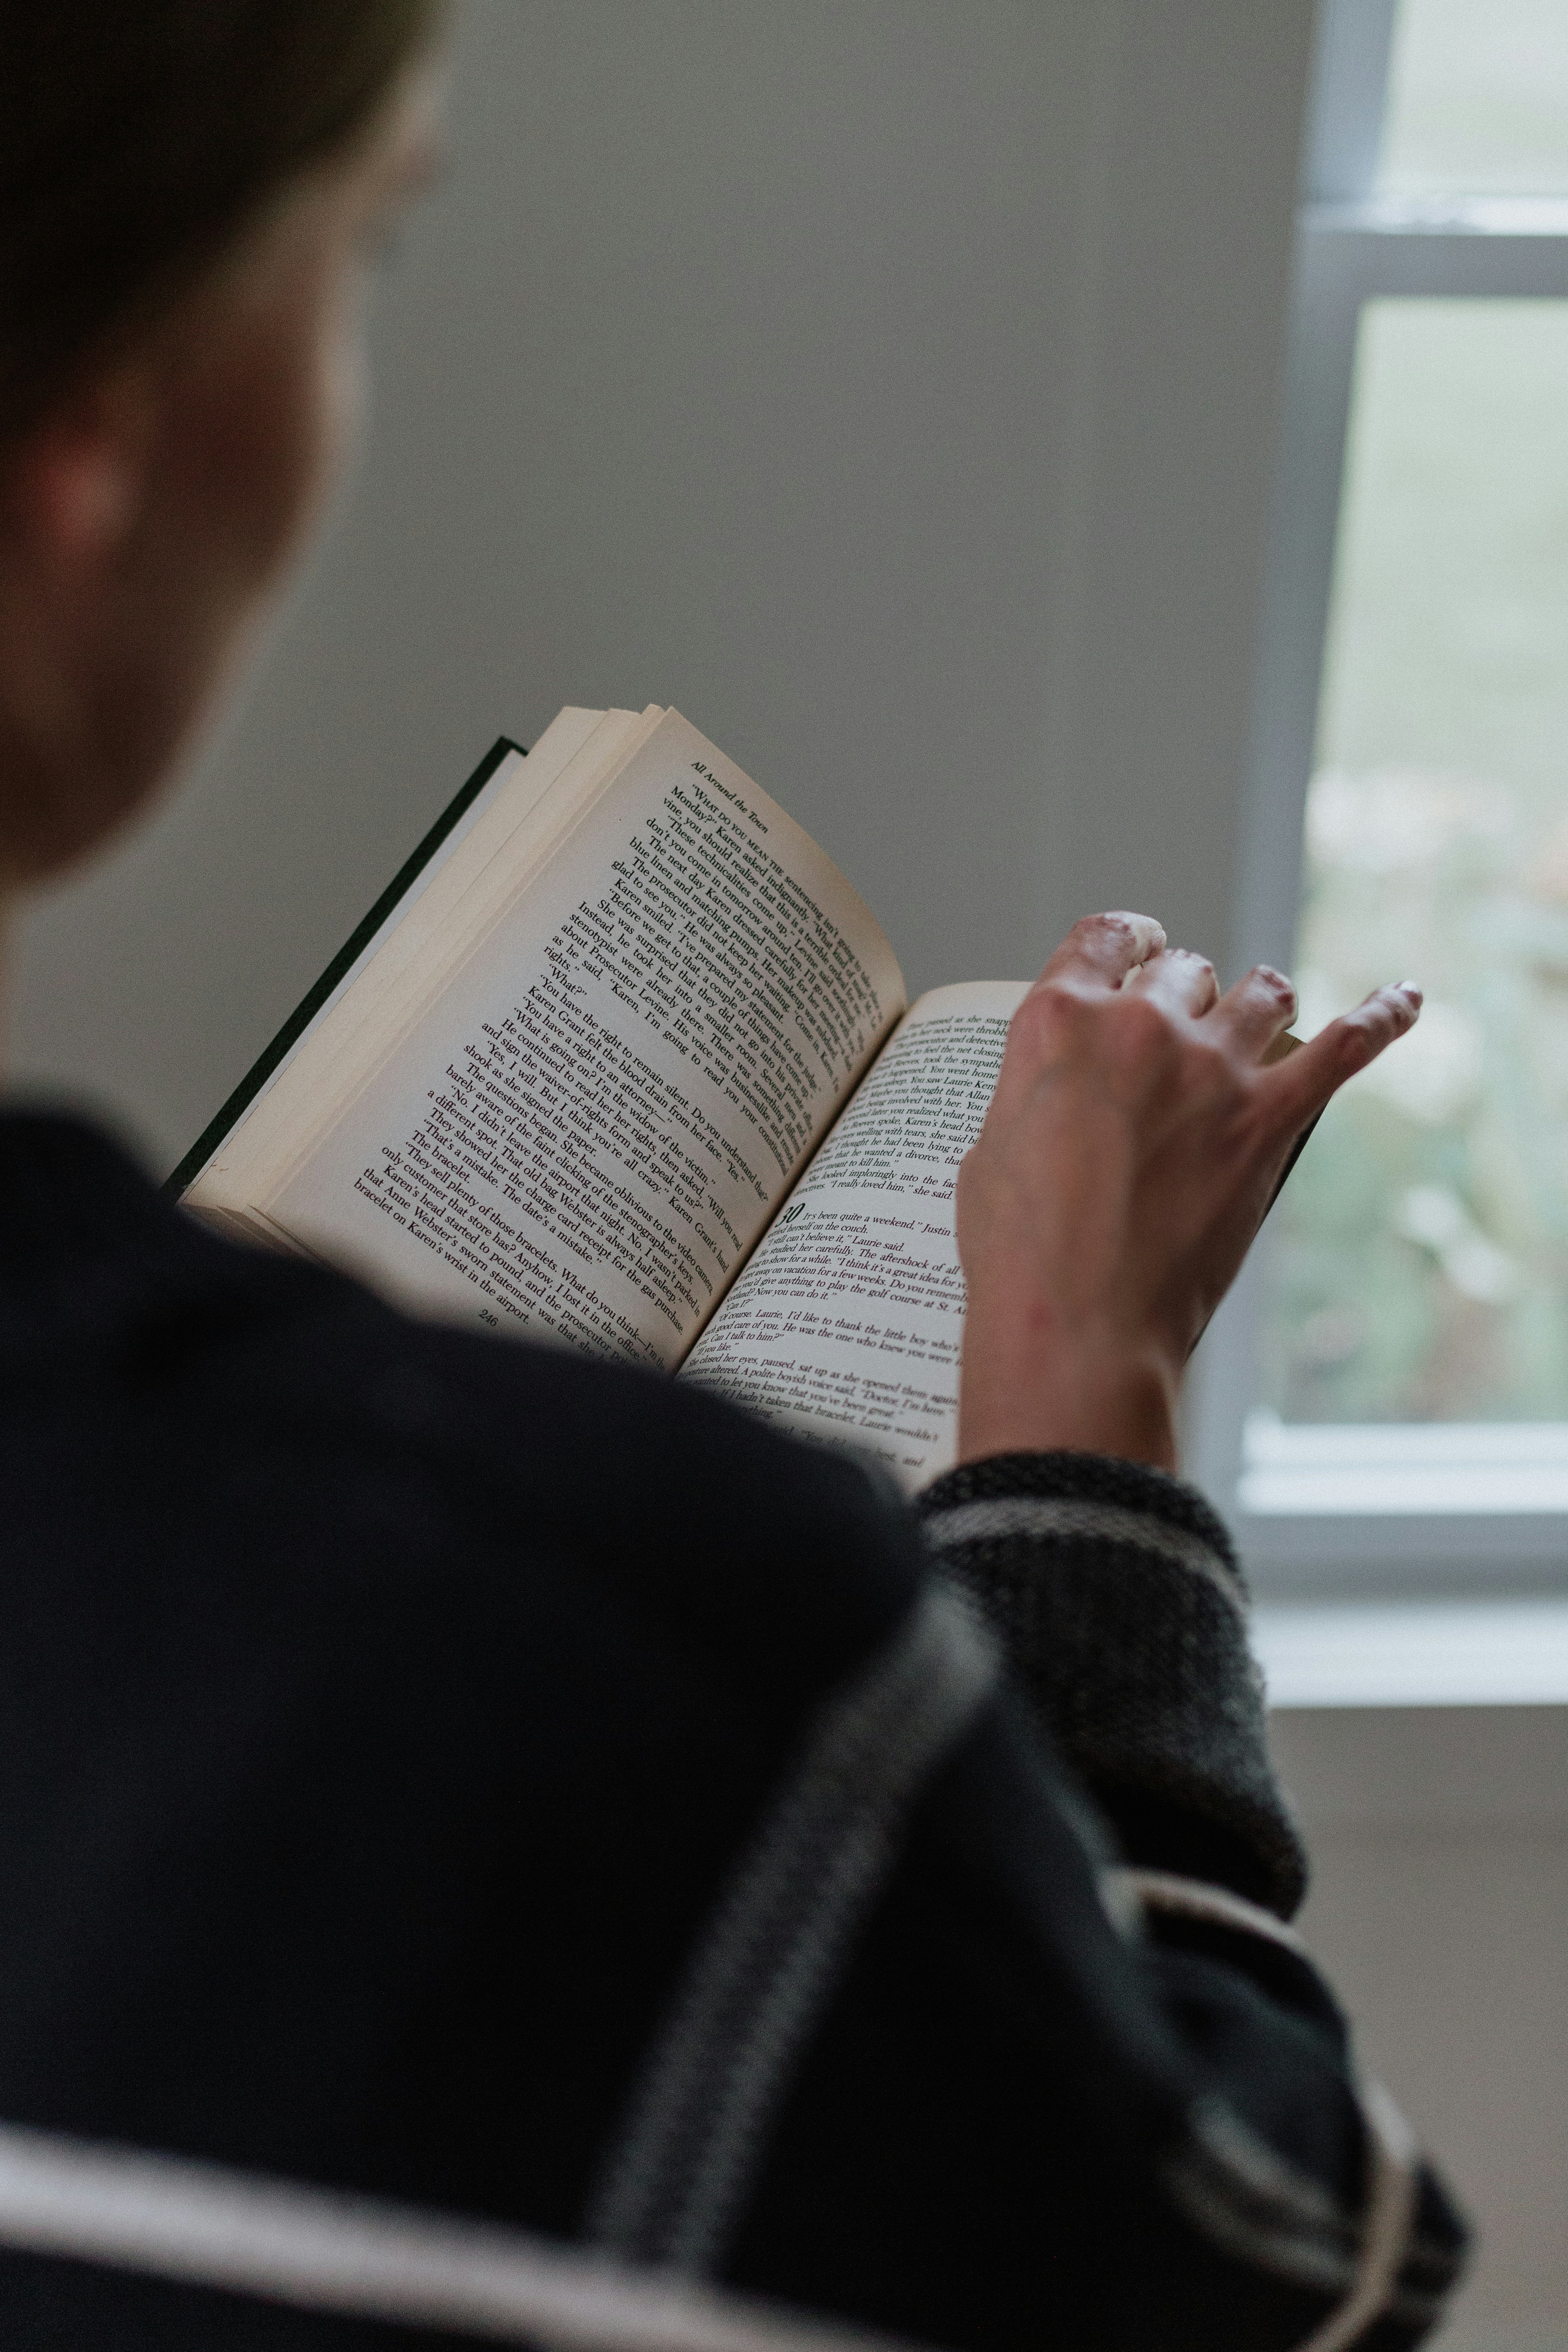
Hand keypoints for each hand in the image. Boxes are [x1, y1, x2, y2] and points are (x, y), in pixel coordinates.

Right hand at [954, 912, 1420, 1472]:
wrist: (1077, 1330)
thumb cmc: (1021, 1257)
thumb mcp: (991, 1148)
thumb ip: (1033, 1092)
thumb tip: (1064, 1087)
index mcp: (1058, 1024)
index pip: (1104, 938)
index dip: (1126, 943)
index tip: (1139, 951)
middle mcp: (1139, 1028)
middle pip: (1183, 968)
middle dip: (1184, 993)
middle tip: (1179, 1031)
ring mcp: (1211, 1071)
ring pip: (1259, 992)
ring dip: (1257, 1003)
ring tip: (1257, 1021)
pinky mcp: (1268, 1121)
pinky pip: (1346, 1047)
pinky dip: (1383, 1017)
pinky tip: (1405, 1000)